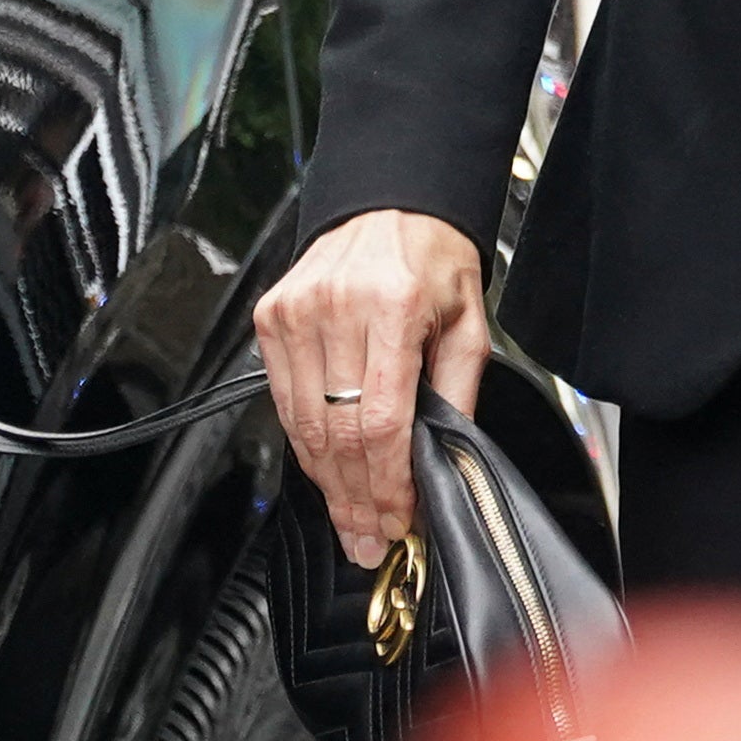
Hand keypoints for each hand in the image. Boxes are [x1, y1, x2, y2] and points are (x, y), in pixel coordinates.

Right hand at [252, 208, 489, 568]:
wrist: (392, 201)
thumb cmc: (433, 256)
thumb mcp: (469, 320)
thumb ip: (457, 392)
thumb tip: (440, 460)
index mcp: (393, 306)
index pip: (380, 419)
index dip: (385, 482)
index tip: (396, 519)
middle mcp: (336, 308)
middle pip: (338, 432)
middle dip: (355, 497)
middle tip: (369, 538)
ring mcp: (296, 313)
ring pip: (304, 426)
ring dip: (327, 482)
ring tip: (349, 519)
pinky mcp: (271, 318)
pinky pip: (284, 401)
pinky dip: (305, 444)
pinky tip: (326, 471)